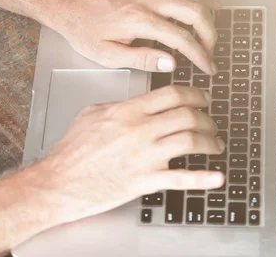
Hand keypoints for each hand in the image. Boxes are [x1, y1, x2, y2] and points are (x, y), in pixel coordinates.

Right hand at [31, 86, 225, 222]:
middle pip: (187, 115)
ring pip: (191, 141)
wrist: (58, 181)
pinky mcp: (145, 181)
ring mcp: (144, 155)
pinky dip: (203, 178)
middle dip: (207, 117)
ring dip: (210, 142)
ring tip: (215, 144)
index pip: (172, 94)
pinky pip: (181, 178)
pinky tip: (217, 177)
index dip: (195, 95)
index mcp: (128, 111)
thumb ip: (119, 105)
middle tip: (211, 121)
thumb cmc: (71, 151)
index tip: (202, 98)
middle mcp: (140, 130)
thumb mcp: (92, 114)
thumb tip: (136, 102)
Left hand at [36, 0, 220, 74]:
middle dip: (211, 35)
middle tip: (212, 54)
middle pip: (195, 13)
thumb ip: (141, 59)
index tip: (209, 68)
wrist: (69, 0)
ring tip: (213, 36)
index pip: (182, 39)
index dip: (200, 56)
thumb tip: (171, 63)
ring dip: (209, 16)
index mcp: (139, 20)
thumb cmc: (84, 28)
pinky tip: (209, 6)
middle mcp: (149, 0)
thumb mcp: (106, 54)